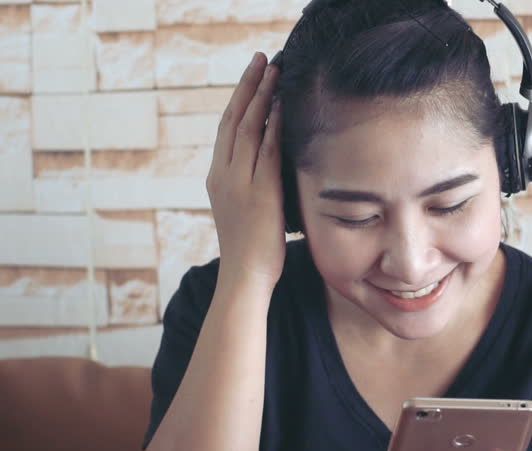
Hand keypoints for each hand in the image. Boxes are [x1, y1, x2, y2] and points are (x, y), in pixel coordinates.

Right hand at [207, 52, 285, 286]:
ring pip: (247, 128)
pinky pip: (264, 150)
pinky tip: (281, 104)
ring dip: (261, 95)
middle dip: (248, 86)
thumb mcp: (246, 209)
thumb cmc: (252, 249)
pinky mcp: (258, 192)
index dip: (240, 100)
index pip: (227, 129)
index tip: (253, 76)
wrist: (245, 277)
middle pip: (233, 119)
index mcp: (218, 177)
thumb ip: (252, 185)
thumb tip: (269, 167)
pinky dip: (272, 124)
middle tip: (261, 59)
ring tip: (273, 69)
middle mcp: (223, 174)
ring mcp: (238, 182)